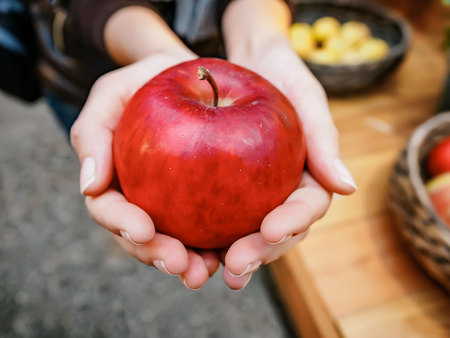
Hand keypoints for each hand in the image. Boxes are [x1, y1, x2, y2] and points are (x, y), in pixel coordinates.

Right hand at [70, 52, 220, 289]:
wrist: (198, 77)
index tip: (144, 229)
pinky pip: (214, 229)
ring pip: (179, 243)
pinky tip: (233, 251)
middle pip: (144, 238)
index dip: (122, 223)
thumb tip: (88, 186)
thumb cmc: (151, 80)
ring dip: (190, 262)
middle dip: (158, 255)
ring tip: (205, 269)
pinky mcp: (209, 202)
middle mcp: (144, 198)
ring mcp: (176, 205)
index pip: (109, 207)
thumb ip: (92, 131)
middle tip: (179, 263)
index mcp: (115, 178)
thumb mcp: (115, 91)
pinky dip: (222, 245)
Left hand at [222, 35, 356, 288]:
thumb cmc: (283, 76)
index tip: (271, 230)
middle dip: (260, 252)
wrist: (248, 64)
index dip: (292, 222)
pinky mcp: (224, 190)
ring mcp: (253, 195)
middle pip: (277, 233)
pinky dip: (205, 236)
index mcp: (308, 177)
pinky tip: (188, 248)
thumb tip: (347, 187)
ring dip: (231, 256)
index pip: (307, 207)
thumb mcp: (307, 97)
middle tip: (237, 266)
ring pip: (246, 234)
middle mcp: (281, 192)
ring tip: (211, 271)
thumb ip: (325, 140)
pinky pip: (216, 216)